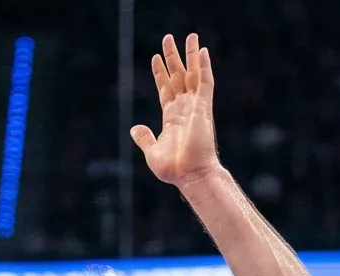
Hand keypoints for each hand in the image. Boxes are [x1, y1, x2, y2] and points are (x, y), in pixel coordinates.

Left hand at [129, 33, 220, 187]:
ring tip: (189, 35)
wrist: (191, 176)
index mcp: (172, 118)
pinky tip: (202, 51)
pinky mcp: (203, 107)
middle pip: (178, 76)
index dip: (160, 73)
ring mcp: (195, 106)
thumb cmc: (174, 169)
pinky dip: (204, 66)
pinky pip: (205, 82)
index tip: (155, 57)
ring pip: (193, 74)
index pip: (166, 89)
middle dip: (173, 57)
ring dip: (190, 55)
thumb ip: (145, 138)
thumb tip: (134, 127)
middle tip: (167, 38)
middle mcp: (185, 109)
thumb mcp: (152, 152)